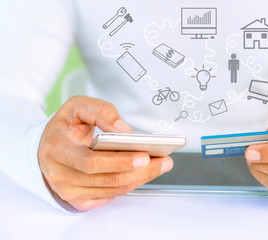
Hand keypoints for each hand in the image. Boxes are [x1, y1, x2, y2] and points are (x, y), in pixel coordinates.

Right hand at [38, 96, 172, 211]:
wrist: (46, 149)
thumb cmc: (64, 128)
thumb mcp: (77, 107)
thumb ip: (101, 111)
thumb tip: (125, 131)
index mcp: (57, 150)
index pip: (90, 162)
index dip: (119, 161)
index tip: (144, 155)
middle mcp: (60, 175)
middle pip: (107, 179)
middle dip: (140, 171)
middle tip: (163, 161)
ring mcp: (69, 191)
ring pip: (113, 190)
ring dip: (141, 178)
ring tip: (162, 165)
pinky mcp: (79, 200)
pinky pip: (111, 195)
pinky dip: (131, 184)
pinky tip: (145, 173)